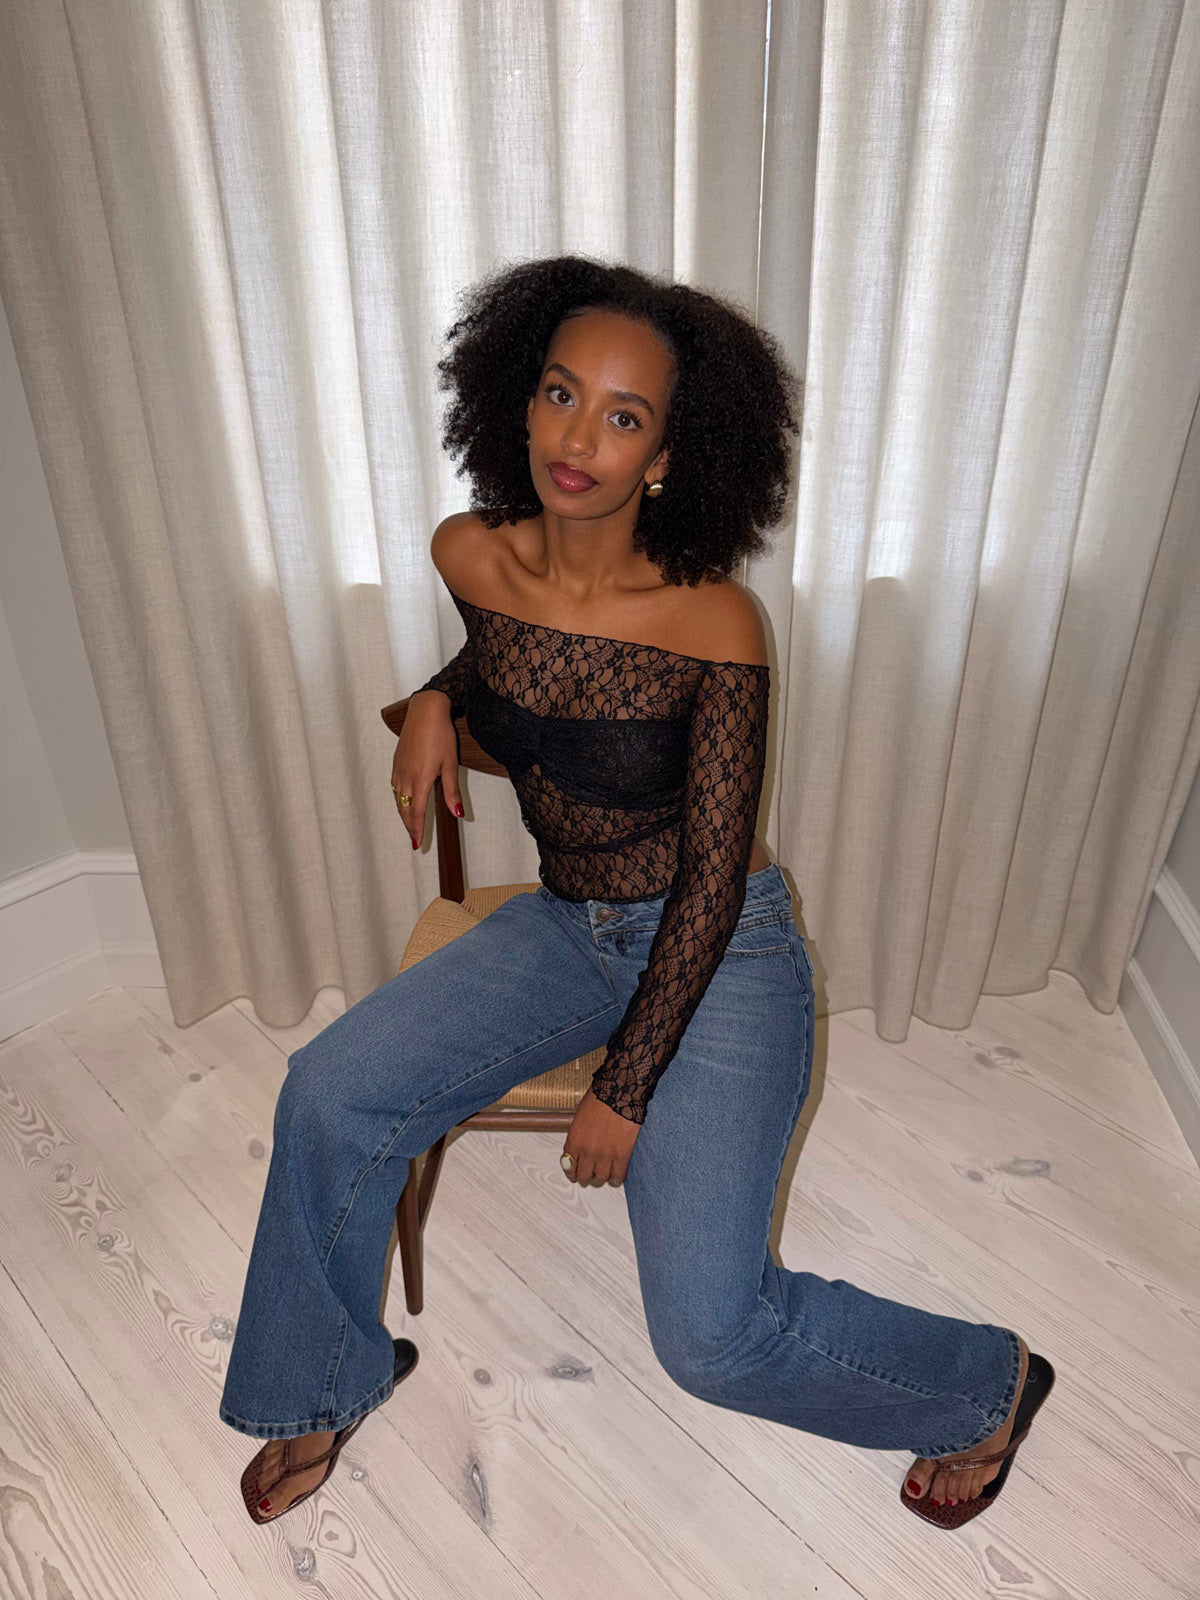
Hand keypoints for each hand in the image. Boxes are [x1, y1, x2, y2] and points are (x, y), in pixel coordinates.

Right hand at [392, 693, 467, 849]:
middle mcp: (406, 777)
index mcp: (420, 780)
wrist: (425, 711)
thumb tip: (457, 813)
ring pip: (398, 799)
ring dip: (403, 813)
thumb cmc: (440, 734)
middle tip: (413, 839)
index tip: (417, 844)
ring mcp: (399, 769)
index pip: (417, 813)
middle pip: (405, 809)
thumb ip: (452, 791)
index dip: (417, 830)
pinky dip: (399, 799)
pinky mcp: (396, 762)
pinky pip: (395, 787)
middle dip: (409, 826)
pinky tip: (403, 799)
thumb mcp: (450, 764)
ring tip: (409, 823)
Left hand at [561, 1087, 640, 1185]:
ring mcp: (605, 1155)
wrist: (619, 1091)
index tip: (575, 1174)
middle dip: (586, 1176)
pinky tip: (617, 1175)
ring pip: (601, 1178)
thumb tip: (579, 1149)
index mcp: (574, 1141)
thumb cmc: (600, 1098)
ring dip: (602, 1177)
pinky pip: (618, 1175)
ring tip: (605, 1173)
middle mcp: (587, 1151)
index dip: (572, 1173)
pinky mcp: (622, 1155)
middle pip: (584, 1176)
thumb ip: (577, 1136)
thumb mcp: (579, 1117)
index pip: (568, 1167)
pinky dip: (617, 1178)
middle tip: (591, 1174)